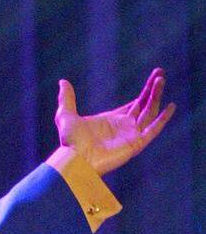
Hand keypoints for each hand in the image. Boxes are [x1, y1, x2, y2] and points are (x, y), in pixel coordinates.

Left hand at [55, 68, 174, 175]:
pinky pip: (153, 130)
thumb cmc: (69, 143)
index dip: (144, 93)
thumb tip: (63, 82)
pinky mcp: (135, 144)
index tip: (154, 79)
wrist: (75, 161)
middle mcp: (123, 128)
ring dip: (156, 96)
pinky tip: (171, 106)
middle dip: (152, 89)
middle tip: (160, 72)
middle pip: (143, 105)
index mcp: (111, 121)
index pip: (133, 105)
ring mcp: (130, 136)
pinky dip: (162, 119)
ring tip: (161, 79)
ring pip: (149, 112)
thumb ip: (67, 99)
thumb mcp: (66, 116)